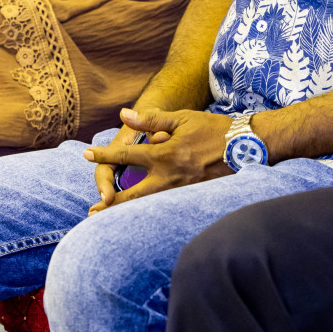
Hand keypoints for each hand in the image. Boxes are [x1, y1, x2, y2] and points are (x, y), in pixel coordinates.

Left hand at [84, 107, 230, 211]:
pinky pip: (165, 205)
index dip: (104, 155)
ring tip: (110, 217)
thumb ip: (151, 119)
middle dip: (110, 203)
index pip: (126, 156)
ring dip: (126, 211)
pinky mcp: (192, 197)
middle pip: (132, 195)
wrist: (245, 146)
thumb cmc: (213, 129)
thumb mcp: (182, 118)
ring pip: (147, 204)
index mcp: (165, 154)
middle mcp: (169, 176)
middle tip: (92, 210)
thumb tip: (124, 114)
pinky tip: (140, 215)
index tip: (87, 154)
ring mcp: (181, 190)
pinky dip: (149, 211)